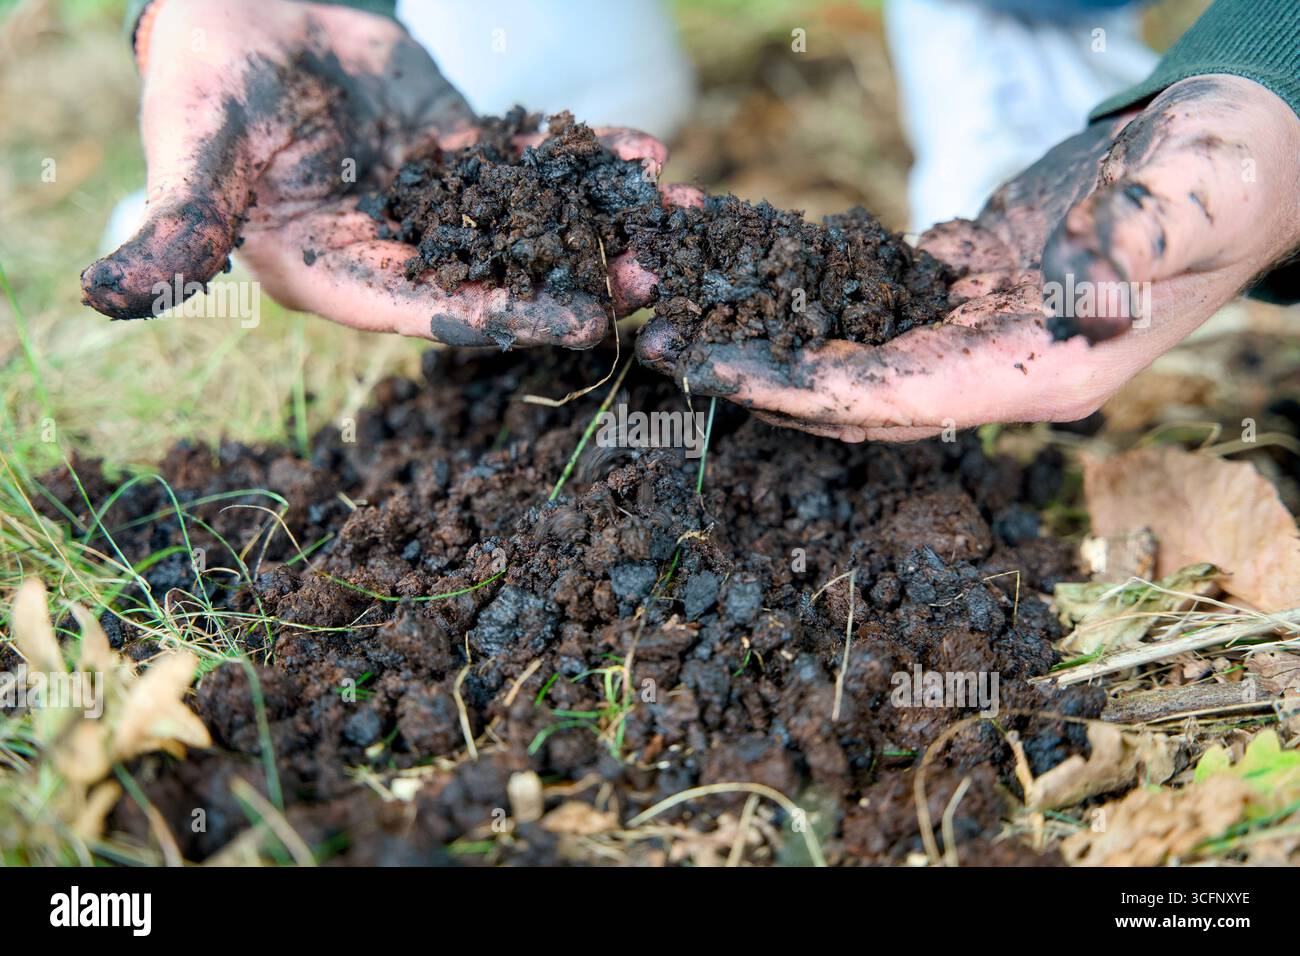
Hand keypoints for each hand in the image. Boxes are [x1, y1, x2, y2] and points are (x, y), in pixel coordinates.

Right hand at [80, 0, 664, 348]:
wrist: (244, 11)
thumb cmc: (208, 80)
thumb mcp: (194, 151)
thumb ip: (182, 225)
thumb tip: (108, 299)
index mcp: (337, 275)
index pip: (427, 310)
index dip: (501, 316)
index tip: (578, 322)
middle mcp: (398, 255)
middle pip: (499, 278)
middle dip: (578, 280)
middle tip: (654, 279)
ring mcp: (439, 210)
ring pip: (531, 226)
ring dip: (603, 225)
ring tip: (677, 221)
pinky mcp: (465, 161)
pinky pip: (534, 165)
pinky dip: (586, 159)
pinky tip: (646, 155)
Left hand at [637, 75, 1299, 439]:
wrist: (1239, 138)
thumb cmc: (1231, 168)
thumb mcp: (1195, 201)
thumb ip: (1132, 255)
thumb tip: (1080, 299)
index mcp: (1044, 372)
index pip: (901, 399)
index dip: (804, 390)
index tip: (716, 375)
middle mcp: (993, 366)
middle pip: (847, 390)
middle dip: (752, 371)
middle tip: (655, 342)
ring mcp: (969, 329)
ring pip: (838, 343)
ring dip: (754, 325)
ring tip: (666, 296)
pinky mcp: (954, 283)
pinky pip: (856, 289)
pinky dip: (792, 274)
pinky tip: (729, 245)